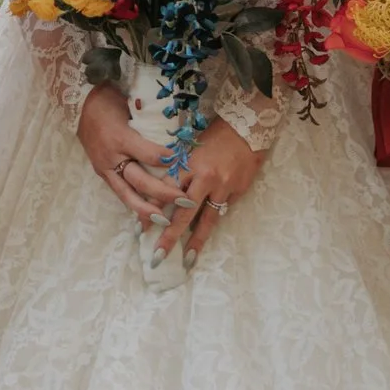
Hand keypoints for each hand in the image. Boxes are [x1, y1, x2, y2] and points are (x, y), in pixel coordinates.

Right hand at [77, 84, 187, 229]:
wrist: (79, 106)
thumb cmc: (107, 101)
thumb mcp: (129, 105)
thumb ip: (149, 120)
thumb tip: (174, 131)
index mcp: (120, 136)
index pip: (147, 153)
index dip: (165, 160)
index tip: (182, 164)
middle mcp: (112, 156)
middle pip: (140, 180)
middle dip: (163, 193)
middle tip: (184, 200)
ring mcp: (105, 167)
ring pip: (127, 194)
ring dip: (147, 209)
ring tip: (164, 220)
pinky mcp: (101, 173)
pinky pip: (119, 192)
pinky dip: (133, 204)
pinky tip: (146, 214)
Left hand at [153, 121, 264, 266]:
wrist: (247, 128)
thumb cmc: (213, 136)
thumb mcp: (189, 148)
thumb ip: (176, 169)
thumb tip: (158, 192)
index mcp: (189, 164)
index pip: (166, 191)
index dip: (153, 210)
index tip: (141, 228)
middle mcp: (205, 178)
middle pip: (184, 213)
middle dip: (170, 236)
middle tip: (157, 256)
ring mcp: (224, 187)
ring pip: (207, 220)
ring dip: (196, 242)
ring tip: (187, 261)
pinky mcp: (238, 192)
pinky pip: (221, 211)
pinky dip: (210, 224)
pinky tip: (203, 239)